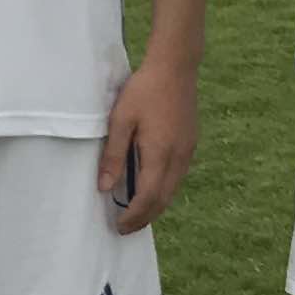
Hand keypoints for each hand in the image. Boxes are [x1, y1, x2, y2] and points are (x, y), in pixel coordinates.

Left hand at [99, 56, 197, 231]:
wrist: (175, 67)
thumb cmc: (144, 90)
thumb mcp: (120, 120)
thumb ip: (113, 155)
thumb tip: (105, 187)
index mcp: (160, 153)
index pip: (148, 197)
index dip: (134, 216)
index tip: (119, 226)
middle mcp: (178, 157)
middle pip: (164, 199)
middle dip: (145, 217)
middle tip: (126, 227)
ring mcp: (187, 150)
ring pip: (173, 189)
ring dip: (156, 205)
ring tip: (136, 212)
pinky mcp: (190, 143)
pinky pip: (178, 176)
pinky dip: (164, 190)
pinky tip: (151, 187)